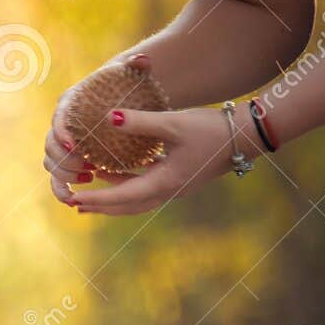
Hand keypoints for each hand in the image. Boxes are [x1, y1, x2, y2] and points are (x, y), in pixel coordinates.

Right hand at [43, 53, 155, 205]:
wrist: (118, 100)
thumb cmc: (125, 86)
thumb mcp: (131, 74)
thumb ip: (137, 65)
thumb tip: (142, 60)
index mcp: (69, 104)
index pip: (58, 118)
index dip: (61, 133)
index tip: (73, 144)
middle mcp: (59, 125)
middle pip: (50, 145)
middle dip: (64, 159)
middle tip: (87, 166)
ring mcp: (61, 145)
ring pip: (51, 163)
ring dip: (65, 173)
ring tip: (89, 176)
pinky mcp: (67, 161)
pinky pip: (56, 179)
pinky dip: (62, 189)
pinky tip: (77, 196)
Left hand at [74, 104, 261, 216]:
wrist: (249, 135)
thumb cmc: (212, 129)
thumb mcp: (174, 123)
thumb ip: (140, 122)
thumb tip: (109, 118)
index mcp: (165, 182)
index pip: (122, 197)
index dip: (97, 199)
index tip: (75, 200)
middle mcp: (168, 190)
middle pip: (126, 206)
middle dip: (101, 206)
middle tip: (75, 204)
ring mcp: (175, 186)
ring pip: (137, 200)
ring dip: (113, 198)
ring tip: (90, 196)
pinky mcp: (180, 178)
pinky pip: (147, 187)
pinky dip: (128, 185)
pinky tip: (116, 173)